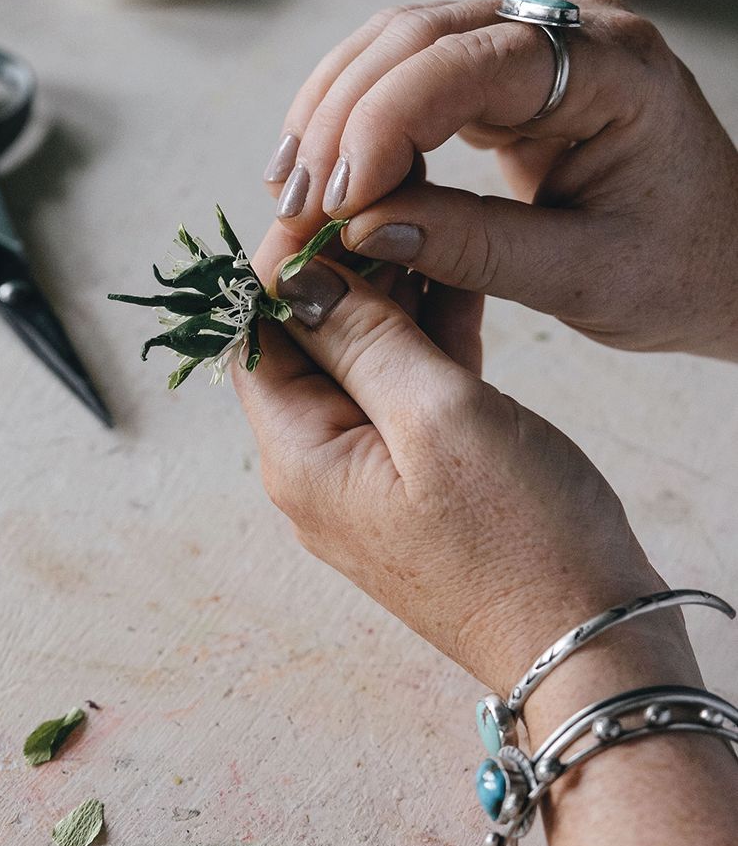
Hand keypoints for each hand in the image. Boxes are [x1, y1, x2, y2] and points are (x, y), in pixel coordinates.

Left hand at [233, 224, 683, 694]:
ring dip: (390, 301)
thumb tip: (299, 276)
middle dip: (343, 272)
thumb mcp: (438, 416)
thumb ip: (363, 337)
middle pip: (307, 348)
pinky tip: (455, 285)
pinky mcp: (417, 485)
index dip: (283, 264)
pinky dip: (425, 344)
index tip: (329, 204)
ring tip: (427, 226)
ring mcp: (367, 481)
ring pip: (362, 366)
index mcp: (300, 457)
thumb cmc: (521, 542)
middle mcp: (317, 471)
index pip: (256, 337)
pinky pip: (405, 397)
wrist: (588, 644)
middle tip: (391, 201)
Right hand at [262, 0, 737, 359]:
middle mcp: (570, 32)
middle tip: (295, 201)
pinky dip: (354, 119)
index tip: (335, 197)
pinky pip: (409, 75)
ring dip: (332, 112)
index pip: (475, 62)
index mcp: (617, 68)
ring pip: (398, 43)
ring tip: (290, 188)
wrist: (722, 260)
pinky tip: (322, 168)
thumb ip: (474, 248)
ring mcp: (533, 44)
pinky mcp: (502, 75)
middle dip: (342, 118)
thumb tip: (363, 227)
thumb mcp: (584, 276)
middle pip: (420, 34)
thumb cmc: (679, 267)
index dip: (387, 122)